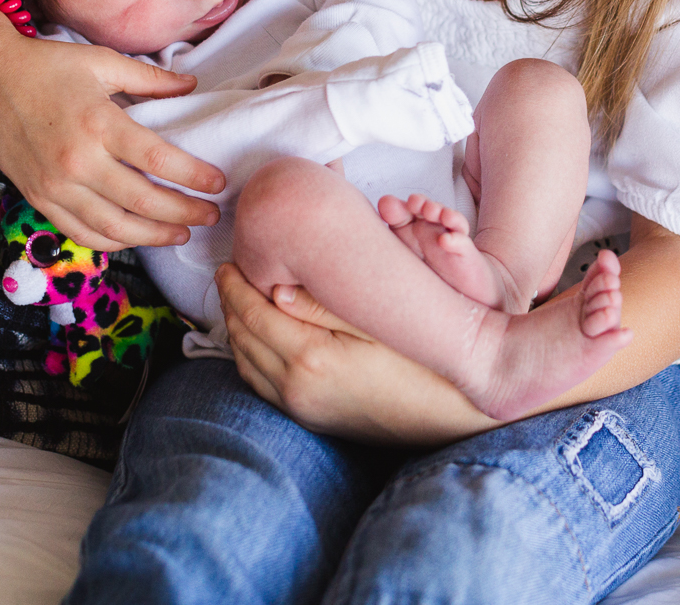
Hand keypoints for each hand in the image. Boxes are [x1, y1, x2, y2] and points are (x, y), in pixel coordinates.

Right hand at [0, 6, 225, 250]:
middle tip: (211, 215)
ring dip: (154, 236)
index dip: (194, 177)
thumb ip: (150, 80)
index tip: (219, 184)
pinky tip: (137, 237)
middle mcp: (77, 161)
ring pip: (114, 228)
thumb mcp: (102, 62)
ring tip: (182, 233)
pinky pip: (81, 232)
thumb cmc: (47, 65)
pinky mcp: (38, 198)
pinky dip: (114, 241)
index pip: (158, 162)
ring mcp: (55, 185)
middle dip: (185, 214)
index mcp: (99, 123)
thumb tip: (192, 86)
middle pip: (143, 202)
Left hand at [215, 263, 495, 446]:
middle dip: (231, 303)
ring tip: (239, 299)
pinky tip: (259, 338)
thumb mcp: (378, 323)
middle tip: (228, 273)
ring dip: (237, 330)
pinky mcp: (310, 418)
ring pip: (246, 364)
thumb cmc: (424, 362)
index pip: (253, 314)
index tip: (229, 261)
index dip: (236, 285)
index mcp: (311, 358)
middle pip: (243, 338)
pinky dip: (251, 356)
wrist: (450, 416)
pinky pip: (262, 385)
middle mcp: (297, 388)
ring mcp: (301, 408)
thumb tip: (277, 288)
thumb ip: (326, 304)